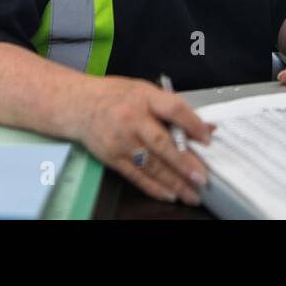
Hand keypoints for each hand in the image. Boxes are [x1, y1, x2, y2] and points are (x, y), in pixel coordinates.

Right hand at [72, 76, 214, 205]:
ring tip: (191, 192)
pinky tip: (170, 194)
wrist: (78, 105)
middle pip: (162, 143)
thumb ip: (173, 108)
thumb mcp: (145, 92)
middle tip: (201, 177)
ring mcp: (121, 141)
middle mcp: (132, 119)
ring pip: (151, 165)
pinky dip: (154, 187)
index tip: (207, 138)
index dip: (192, 124)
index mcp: (144, 97)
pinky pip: (136, 176)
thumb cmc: (115, 96)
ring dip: (174, 181)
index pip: (173, 109)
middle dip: (184, 163)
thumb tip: (205, 127)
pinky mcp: (113, 157)